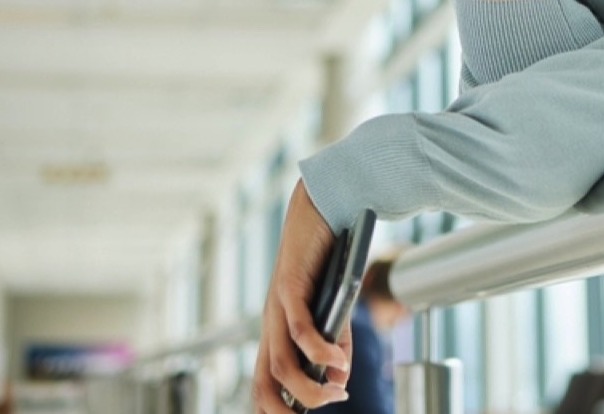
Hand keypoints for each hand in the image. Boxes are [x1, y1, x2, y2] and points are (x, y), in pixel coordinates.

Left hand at [252, 181, 353, 412]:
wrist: (321, 209)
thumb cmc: (327, 259)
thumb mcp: (336, 311)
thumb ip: (335, 343)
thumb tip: (339, 376)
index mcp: (277, 332)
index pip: (264, 384)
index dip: (278, 410)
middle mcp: (271, 324)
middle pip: (264, 385)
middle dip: (286, 411)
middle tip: (324, 406)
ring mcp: (276, 308)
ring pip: (280, 364)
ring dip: (310, 387)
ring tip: (337, 391)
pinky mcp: (288, 287)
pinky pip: (297, 328)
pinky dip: (317, 351)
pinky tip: (336, 360)